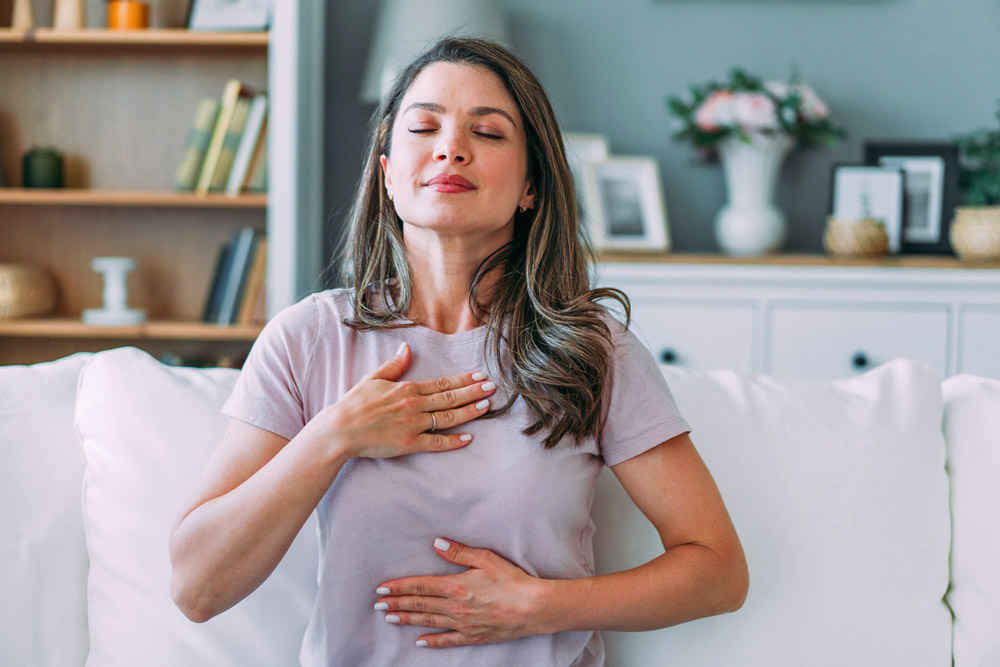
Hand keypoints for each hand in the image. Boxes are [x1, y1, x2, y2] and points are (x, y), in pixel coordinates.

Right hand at [320, 342, 494, 458]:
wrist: (340, 430)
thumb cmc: (354, 404)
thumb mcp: (373, 378)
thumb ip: (394, 365)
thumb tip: (407, 348)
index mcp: (407, 389)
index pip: (442, 382)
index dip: (463, 379)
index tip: (480, 374)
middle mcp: (414, 405)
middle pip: (450, 397)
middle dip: (473, 391)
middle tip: (492, 387)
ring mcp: (413, 425)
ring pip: (448, 417)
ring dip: (469, 411)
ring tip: (487, 406)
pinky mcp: (410, 444)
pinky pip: (436, 442)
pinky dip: (453, 441)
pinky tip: (468, 438)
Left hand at [374, 538, 545, 648]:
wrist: (533, 607)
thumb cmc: (512, 580)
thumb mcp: (486, 558)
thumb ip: (458, 552)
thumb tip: (436, 544)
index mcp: (455, 586)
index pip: (420, 586)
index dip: (399, 587)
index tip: (382, 588)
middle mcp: (455, 607)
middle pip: (419, 604)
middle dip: (396, 603)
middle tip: (378, 605)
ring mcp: (463, 624)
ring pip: (428, 621)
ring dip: (407, 619)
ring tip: (390, 617)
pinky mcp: (473, 636)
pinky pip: (447, 640)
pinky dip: (431, 641)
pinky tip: (419, 641)